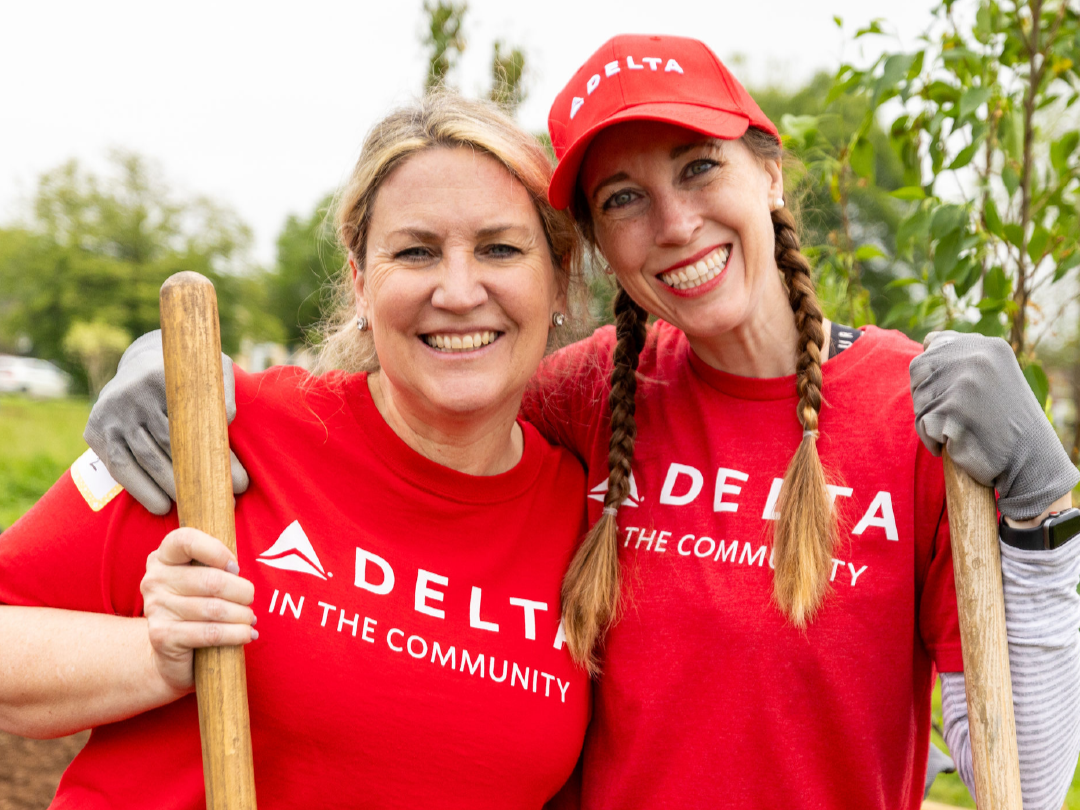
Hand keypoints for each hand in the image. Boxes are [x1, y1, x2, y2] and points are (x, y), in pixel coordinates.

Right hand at [84, 330, 248, 514]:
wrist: (141, 363)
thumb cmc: (189, 375)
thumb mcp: (210, 369)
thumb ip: (223, 391)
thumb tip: (226, 420)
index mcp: (162, 376)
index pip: (194, 423)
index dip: (218, 455)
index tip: (240, 483)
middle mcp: (132, 393)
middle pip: (170, 444)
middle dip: (198, 477)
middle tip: (222, 501)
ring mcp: (112, 413)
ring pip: (146, 459)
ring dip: (171, 488)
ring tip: (195, 507)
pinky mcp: (96, 430)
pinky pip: (119, 467)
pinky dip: (141, 490)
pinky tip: (161, 506)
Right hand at [140, 528, 256, 694]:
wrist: (169, 652)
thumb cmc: (196, 605)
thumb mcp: (202, 578)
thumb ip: (217, 565)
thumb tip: (240, 569)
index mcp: (163, 557)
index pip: (186, 540)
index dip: (217, 551)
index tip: (235, 568)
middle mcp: (154, 579)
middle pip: (211, 580)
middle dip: (242, 591)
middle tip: (250, 599)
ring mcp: (155, 608)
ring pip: (214, 608)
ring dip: (242, 615)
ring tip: (250, 619)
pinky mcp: (161, 636)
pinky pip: (210, 633)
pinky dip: (236, 634)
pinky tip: (247, 634)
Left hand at [910, 330, 1078, 519]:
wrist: (1029, 461)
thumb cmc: (1004, 422)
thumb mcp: (993, 376)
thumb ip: (963, 357)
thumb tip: (927, 343)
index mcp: (987, 345)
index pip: (934, 343)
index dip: (935, 371)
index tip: (958, 392)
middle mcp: (976, 356)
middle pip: (919, 370)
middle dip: (929, 396)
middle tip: (959, 415)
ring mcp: (964, 381)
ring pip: (919, 398)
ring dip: (931, 419)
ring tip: (963, 428)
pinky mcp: (952, 408)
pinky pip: (923, 423)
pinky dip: (933, 438)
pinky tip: (960, 443)